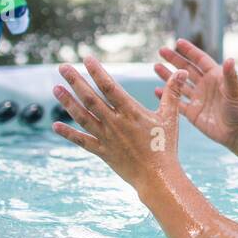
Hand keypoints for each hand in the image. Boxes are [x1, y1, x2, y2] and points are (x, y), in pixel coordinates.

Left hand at [52, 55, 188, 189]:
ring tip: (55, 88)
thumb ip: (173, 93)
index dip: (97, 72)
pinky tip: (55, 125)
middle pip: (91, 98)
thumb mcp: (171, 117)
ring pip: (83, 117)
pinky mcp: (103, 152)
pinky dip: (68, 133)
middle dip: (75, 81)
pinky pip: (82, 141)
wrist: (158, 178)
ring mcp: (107, 138)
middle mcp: (115, 123)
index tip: (87, 59)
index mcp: (131, 112)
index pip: (110, 87)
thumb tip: (182, 72)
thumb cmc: (165, 146)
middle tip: (62, 67)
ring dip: (67, 102)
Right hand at [153, 39, 237, 150]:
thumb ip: (230, 75)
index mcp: (215, 76)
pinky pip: (177, 102)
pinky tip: (157, 90)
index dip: (190, 51)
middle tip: (161, 50)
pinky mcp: (193, 113)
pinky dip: (168, 96)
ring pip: (180, 84)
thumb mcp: (235, 91)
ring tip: (156, 67)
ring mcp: (198, 98)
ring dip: (168, 76)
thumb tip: (230, 59)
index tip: (178, 42)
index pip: (200, 60)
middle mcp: (205, 85)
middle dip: (174, 59)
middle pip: (186, 69)